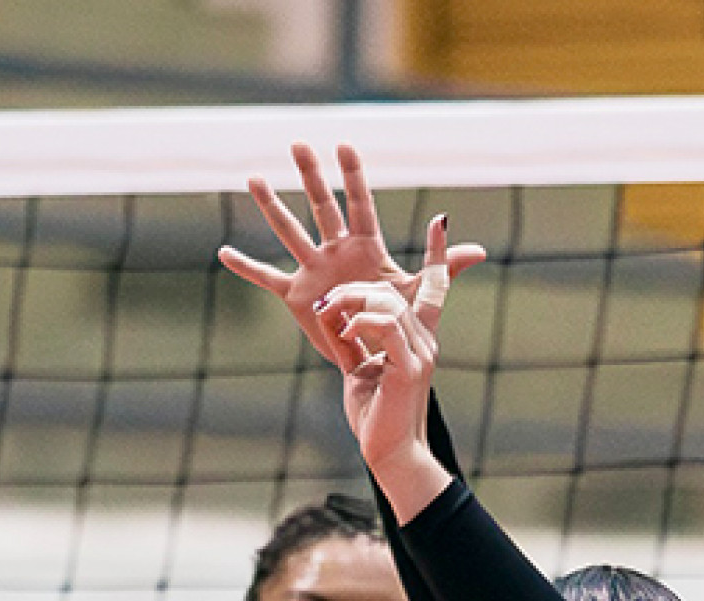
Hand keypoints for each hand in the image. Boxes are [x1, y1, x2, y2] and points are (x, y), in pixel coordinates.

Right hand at [217, 141, 486, 371]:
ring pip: (290, 231)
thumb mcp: (420, 294)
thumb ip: (444, 269)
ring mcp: (314, 269)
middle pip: (322, 206)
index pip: (360, 203)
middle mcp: (336, 251)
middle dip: (311, 175)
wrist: (376, 355)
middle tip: (297, 143)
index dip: (354, 176)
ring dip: (272, 206)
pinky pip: (267, 277)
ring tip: (253, 177)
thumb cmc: (397, 321)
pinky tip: (223, 253)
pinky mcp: (297, 294)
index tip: (345, 144)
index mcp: (365, 246)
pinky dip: (246, 267)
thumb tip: (479, 251)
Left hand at [319, 276, 450, 477]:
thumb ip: (351, 342)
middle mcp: (425, 342)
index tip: (441, 220)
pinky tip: (342, 332)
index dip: (438, 256)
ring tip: (328, 315)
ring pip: (388, 303)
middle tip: (326, 303)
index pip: (435, 289)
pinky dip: (359, 322)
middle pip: (393, 292)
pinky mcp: (410, 366)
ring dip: (351, 302)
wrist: (389, 453)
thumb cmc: (374, 417)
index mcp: (416, 340)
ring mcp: (421, 353)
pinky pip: (386, 325)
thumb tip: (334, 316)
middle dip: (354, 289)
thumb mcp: (360, 371)